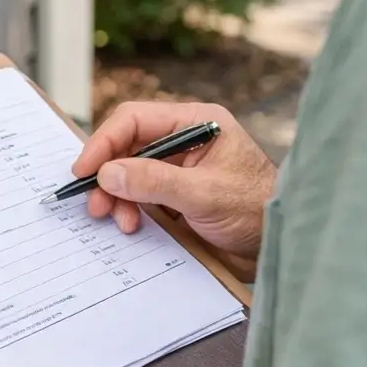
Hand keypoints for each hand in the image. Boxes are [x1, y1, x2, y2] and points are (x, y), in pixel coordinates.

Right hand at [72, 102, 275, 276]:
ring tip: (118, 220)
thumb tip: (108, 174)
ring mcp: (179, 169)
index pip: (136, 119)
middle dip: (108, 175)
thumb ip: (155, 181)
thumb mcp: (205, 194)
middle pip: (127, 146)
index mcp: (196, 123)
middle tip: (96, 204)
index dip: (104, 142)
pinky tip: (131, 225)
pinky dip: (129, 209)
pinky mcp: (176, 195)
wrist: (281, 246)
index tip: (84, 170)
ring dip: (117, 196)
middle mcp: (184, 140)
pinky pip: (139, 195)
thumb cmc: (258, 210)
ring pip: (129, 173)